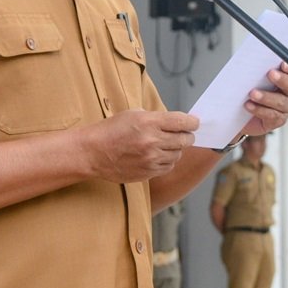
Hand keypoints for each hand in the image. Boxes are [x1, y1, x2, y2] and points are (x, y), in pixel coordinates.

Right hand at [83, 109, 199, 183]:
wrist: (93, 152)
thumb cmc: (112, 130)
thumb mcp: (134, 114)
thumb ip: (157, 118)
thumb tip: (178, 122)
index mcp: (149, 122)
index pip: (182, 121)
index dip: (192, 122)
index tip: (195, 122)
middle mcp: (152, 141)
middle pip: (185, 140)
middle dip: (187, 136)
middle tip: (183, 134)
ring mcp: (150, 159)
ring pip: (178, 154)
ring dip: (175, 149)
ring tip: (164, 145)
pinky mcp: (148, 172)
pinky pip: (168, 166)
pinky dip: (167, 161)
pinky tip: (157, 155)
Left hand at [238, 62, 287, 137]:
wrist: (240, 114)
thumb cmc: (247, 91)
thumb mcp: (250, 78)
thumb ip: (255, 69)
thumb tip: (249, 61)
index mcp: (286, 79)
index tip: (283, 64)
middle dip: (281, 79)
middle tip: (270, 74)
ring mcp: (285, 108)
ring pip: (280, 102)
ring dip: (266, 97)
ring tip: (252, 93)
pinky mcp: (277, 120)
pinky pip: (271, 115)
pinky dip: (259, 110)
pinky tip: (248, 105)